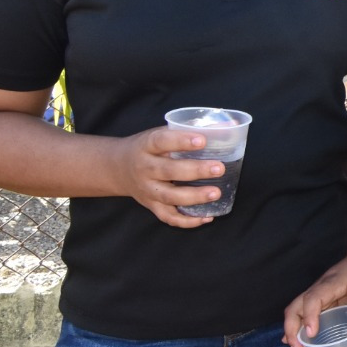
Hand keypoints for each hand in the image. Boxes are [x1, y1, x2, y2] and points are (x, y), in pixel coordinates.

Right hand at [108, 126, 227, 228]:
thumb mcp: (160, 133)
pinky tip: (207, 217)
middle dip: (195, 170)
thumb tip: (229, 125)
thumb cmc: (148, 148)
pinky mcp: (151, 205)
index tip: (202, 140)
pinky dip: (187, 221)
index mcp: (146, 146)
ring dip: (194, 197)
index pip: (161, 141)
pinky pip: (168, 217)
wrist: (117, 168)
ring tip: (216, 193)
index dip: (181, 140)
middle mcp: (144, 168)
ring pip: (169, 197)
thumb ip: (188, 131)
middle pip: (167, 171)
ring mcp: (146, 190)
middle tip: (219, 168)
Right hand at [283, 243, 346, 346]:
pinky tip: (298, 343)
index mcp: (331, 283)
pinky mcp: (317, 298)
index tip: (311, 334)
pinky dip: (297, 327)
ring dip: (292, 331)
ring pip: (294, 311)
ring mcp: (315, 293)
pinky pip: (302, 312)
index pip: (313, 298)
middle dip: (292, 330)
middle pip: (295, 307)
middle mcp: (318, 288)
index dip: (309, 316)